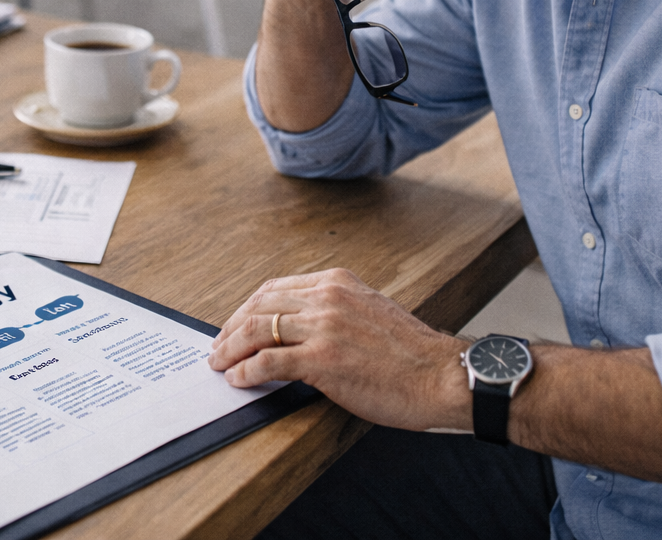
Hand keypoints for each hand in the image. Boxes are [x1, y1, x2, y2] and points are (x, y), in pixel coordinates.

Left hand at [207, 268, 468, 431]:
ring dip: (231, 349)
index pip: (275, 288)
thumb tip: (299, 330)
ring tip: (220, 364)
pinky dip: (247, 371)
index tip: (236, 325)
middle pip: (260, 305)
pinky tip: (240, 379)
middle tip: (219, 347)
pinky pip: (269, 362)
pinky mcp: (323, 360)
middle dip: (232, 327)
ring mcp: (324, 327)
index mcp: (337, 281)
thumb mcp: (369, 312)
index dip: (248, 309)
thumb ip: (334, 312)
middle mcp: (327, 297)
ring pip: (258, 330)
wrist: (442, 376)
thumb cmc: (411, 353)